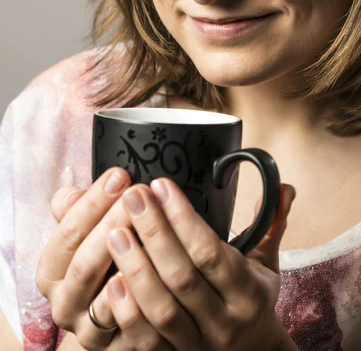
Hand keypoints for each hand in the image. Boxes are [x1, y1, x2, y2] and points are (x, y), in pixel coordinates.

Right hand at [36, 168, 134, 347]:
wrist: (118, 312)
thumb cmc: (103, 258)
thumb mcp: (86, 231)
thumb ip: (78, 210)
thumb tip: (73, 193)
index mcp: (51, 272)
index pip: (67, 234)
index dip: (93, 203)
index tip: (120, 175)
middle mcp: (64, 305)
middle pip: (86, 264)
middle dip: (113, 224)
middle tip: (139, 194)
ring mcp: (90, 331)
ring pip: (110, 296)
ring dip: (133, 258)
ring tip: (151, 225)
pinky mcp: (119, 349)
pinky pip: (133, 329)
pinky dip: (145, 301)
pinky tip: (160, 272)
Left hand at [49, 176, 294, 350]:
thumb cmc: (252, 300)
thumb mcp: (266, 265)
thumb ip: (270, 225)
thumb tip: (285, 187)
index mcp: (248, 293)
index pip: (211, 252)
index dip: (184, 219)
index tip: (161, 186)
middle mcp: (224, 322)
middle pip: (182, 276)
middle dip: (155, 233)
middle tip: (132, 196)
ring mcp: (198, 346)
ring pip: (162, 309)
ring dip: (136, 268)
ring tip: (115, 230)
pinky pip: (147, 342)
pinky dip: (127, 313)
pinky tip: (110, 281)